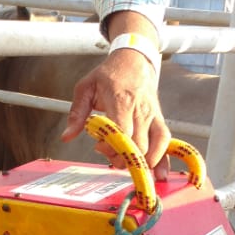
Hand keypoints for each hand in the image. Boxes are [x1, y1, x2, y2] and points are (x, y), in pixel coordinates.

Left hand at [60, 50, 170, 178]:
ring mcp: (153, 116)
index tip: (98, 145)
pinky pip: (167, 142)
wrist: (134, 60)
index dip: (111, 146)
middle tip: (109, 154)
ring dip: (142, 162)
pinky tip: (160, 174)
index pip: (122, 132)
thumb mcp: (86, 87)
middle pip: (138, 145)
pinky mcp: (160, 120)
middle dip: (123, 158)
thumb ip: (76, 113)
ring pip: (155, 146)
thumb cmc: (108, 75)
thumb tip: (67, 137)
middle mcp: (141, 110)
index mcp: (121, 100)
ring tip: (127, 163)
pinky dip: (165, 160)